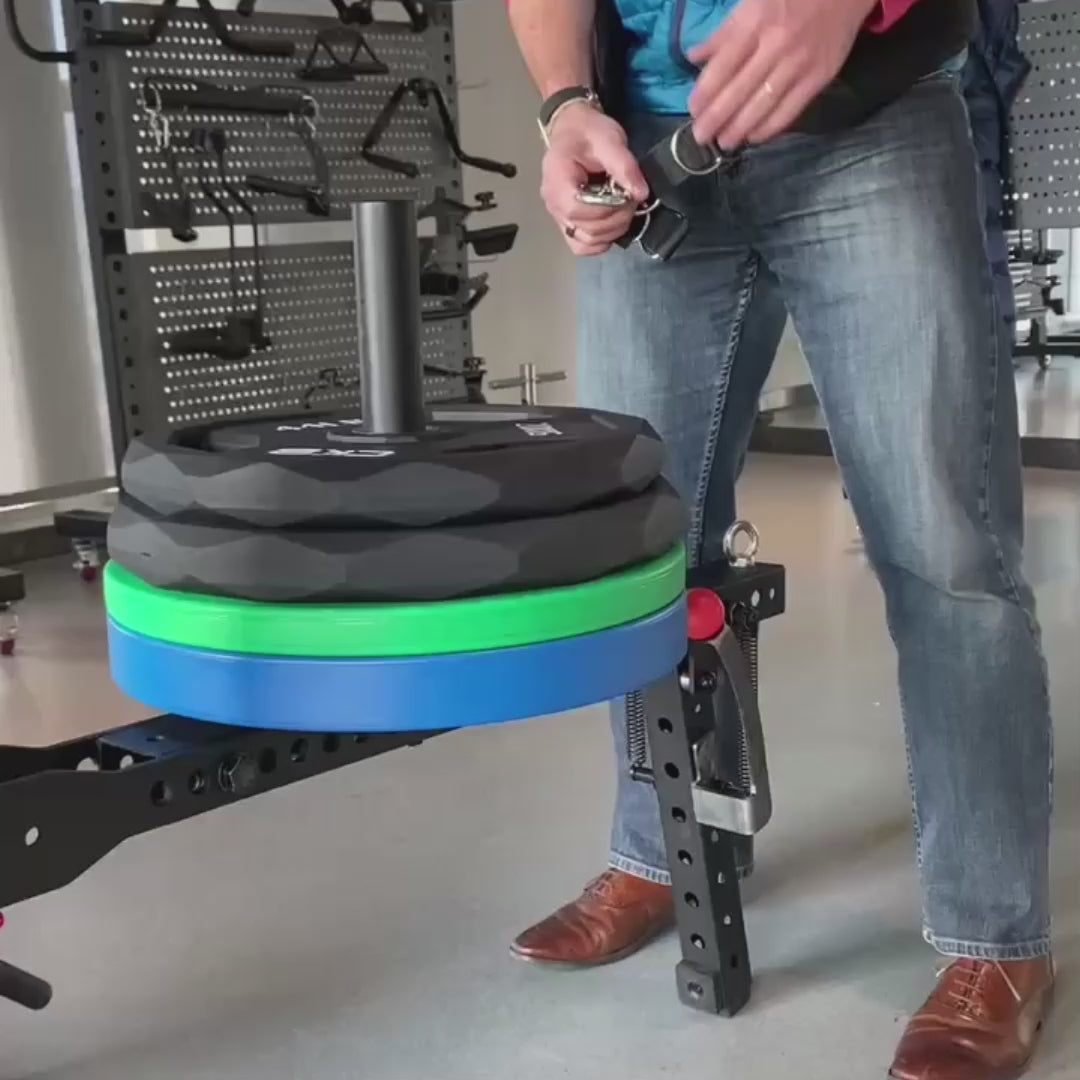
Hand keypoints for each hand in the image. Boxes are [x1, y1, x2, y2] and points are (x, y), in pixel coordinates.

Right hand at [540, 104, 648, 256]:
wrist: (574, 131)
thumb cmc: (587, 132)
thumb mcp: (609, 140)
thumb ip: (624, 166)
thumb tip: (640, 193)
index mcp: (557, 179)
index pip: (577, 209)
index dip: (606, 209)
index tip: (626, 194)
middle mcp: (553, 203)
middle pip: (584, 230)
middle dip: (615, 219)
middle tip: (631, 199)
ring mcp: (558, 217)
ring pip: (585, 242)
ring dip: (612, 231)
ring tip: (623, 208)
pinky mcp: (567, 224)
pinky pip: (582, 246)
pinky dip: (600, 241)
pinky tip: (612, 224)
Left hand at [687, 0, 878, 148]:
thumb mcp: (752, 1)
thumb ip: (723, 32)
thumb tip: (693, 56)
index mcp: (755, 23)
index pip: (722, 66)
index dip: (705, 93)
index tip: (693, 111)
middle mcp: (776, 45)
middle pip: (739, 91)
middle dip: (716, 118)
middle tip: (701, 136)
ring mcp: (799, 63)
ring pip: (763, 105)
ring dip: (739, 129)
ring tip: (724, 142)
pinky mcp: (819, 77)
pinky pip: (790, 110)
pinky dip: (770, 127)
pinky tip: (754, 136)